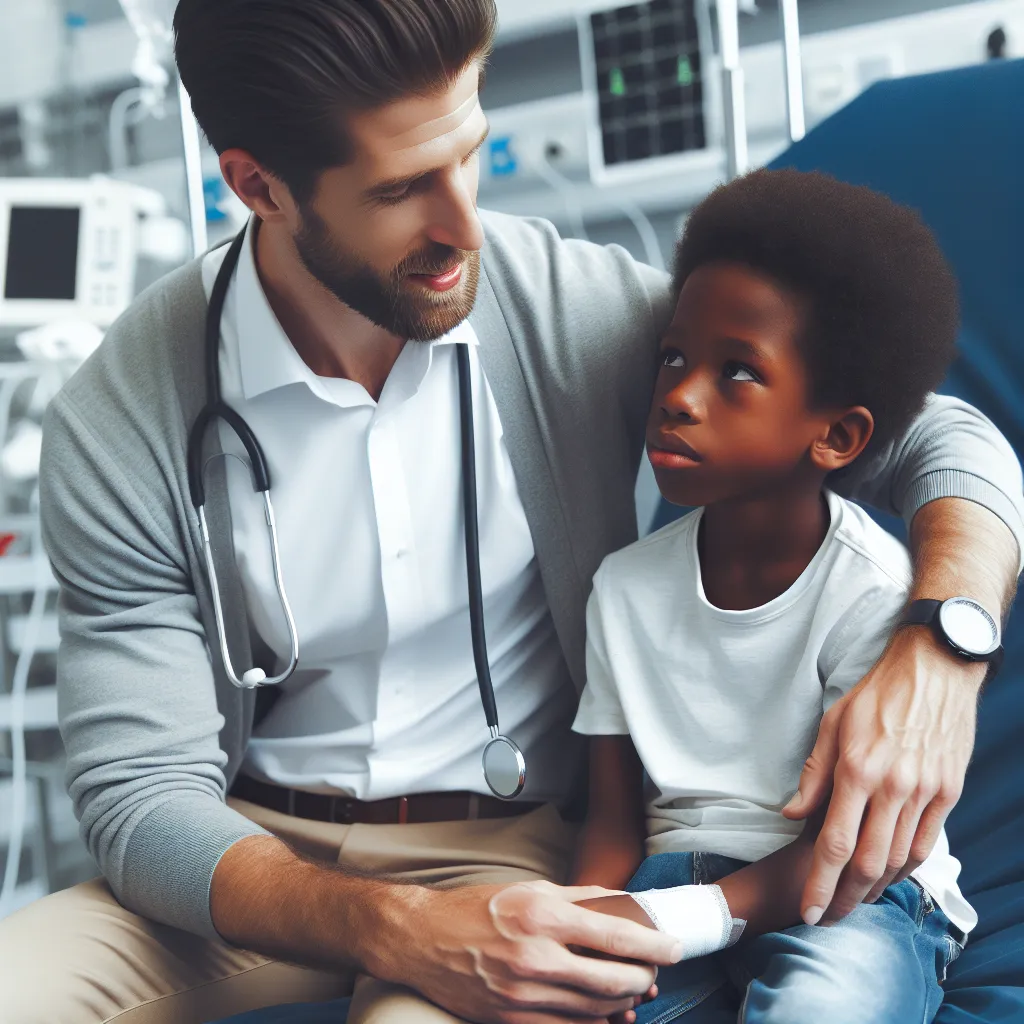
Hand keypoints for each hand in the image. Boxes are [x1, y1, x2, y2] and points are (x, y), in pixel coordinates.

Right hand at [360, 879, 681, 1023]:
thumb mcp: (529, 888)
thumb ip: (578, 898)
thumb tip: (620, 905)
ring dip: (623, 1002)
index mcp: (542, 915)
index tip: (675, 948)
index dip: (654, 946)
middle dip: (644, 979)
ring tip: (634, 992)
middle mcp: (535, 956)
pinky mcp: (512, 1019)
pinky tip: (605, 1014)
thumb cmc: (475, 907)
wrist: (422, 939)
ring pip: (595, 1009)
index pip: (614, 935)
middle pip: (612, 979)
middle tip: (654, 973)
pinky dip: (594, 1023)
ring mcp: (523, 994)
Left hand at [782, 627, 979, 923]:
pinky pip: (925, 843)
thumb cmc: (876, 695)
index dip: (820, 884)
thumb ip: (813, 775)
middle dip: (845, 899)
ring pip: (898, 859)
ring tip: (854, 900)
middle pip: (867, 862)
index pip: (833, 843)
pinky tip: (888, 875)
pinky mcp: (947, 792)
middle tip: (829, 919)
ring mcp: (924, 792)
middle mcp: (892, 787)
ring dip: (874, 888)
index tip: (809, 911)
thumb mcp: (832, 725)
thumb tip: (790, 814)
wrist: (935, 671)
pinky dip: (905, 867)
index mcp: (856, 770)